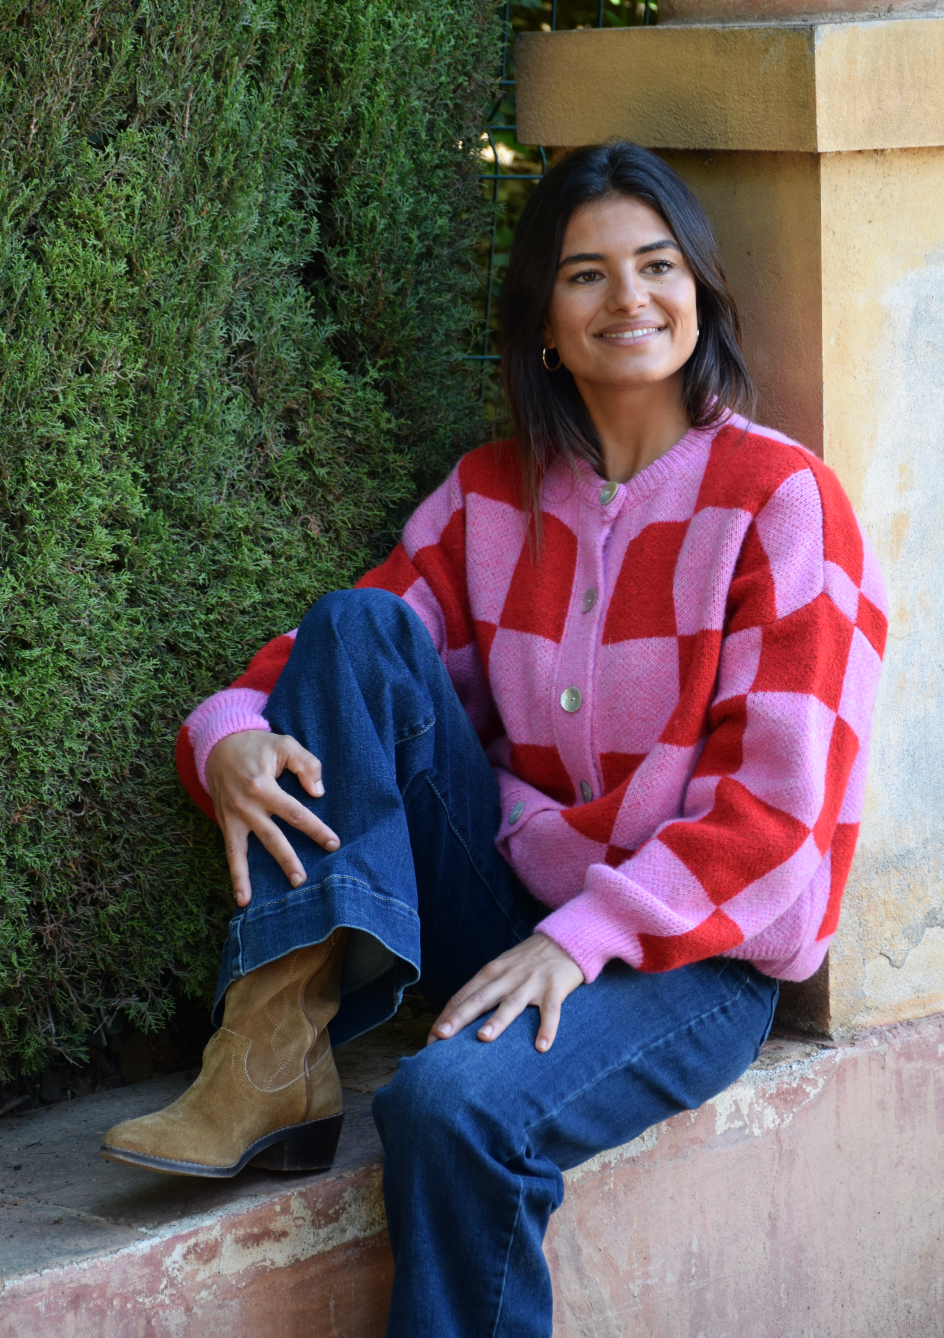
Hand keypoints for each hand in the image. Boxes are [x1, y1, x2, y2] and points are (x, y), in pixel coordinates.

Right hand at [205, 730, 340, 907]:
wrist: (219, 745)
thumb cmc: (258, 746)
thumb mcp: (285, 745)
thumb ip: (306, 764)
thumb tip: (318, 793)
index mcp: (263, 786)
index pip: (295, 812)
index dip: (315, 829)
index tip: (333, 843)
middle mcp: (246, 805)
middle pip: (272, 837)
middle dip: (289, 859)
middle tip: (303, 880)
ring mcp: (234, 816)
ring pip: (247, 850)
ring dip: (255, 876)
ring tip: (265, 897)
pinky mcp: (225, 823)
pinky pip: (230, 853)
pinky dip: (235, 876)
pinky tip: (241, 898)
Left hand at [428, 934, 583, 1052]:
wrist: (564, 940)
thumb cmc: (527, 960)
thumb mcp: (502, 967)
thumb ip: (484, 988)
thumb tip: (458, 1015)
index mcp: (491, 971)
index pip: (463, 995)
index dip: (447, 1016)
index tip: (432, 1037)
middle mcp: (508, 976)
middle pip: (480, 998)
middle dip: (459, 1017)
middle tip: (442, 1036)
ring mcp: (531, 982)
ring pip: (511, 1003)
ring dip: (497, 1020)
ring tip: (483, 1038)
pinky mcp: (554, 988)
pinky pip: (550, 1011)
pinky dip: (546, 1028)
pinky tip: (542, 1046)